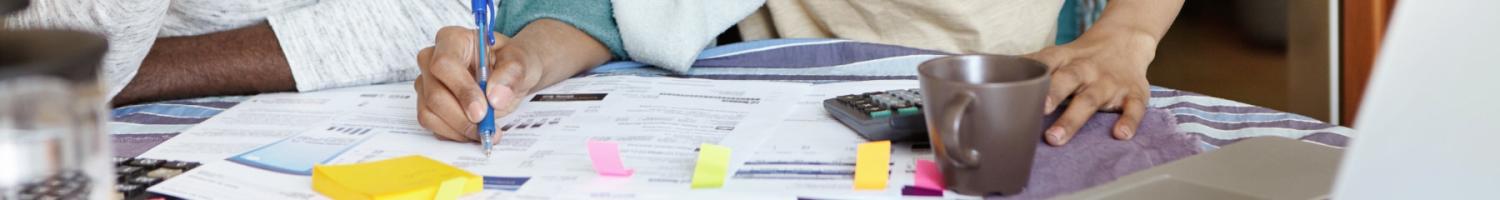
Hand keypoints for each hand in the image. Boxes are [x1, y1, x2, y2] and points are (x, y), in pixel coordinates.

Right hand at [414, 26, 543, 141]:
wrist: (510, 76)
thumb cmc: (511, 63)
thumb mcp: (521, 62)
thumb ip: (511, 75)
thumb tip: (495, 97)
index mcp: (452, 40)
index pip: (445, 64)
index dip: (462, 90)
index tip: (482, 111)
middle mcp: (432, 59)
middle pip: (435, 94)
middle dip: (462, 118)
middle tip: (486, 128)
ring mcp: (426, 83)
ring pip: (429, 112)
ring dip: (458, 129)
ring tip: (485, 131)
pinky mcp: (427, 103)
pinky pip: (432, 124)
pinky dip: (454, 133)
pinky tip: (473, 131)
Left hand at [1025, 28, 1157, 145]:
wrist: (1126, 40)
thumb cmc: (1084, 57)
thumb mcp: (1061, 55)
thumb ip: (1036, 67)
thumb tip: (1000, 74)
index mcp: (1067, 58)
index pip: (1048, 60)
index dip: (1035, 72)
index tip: (1020, 88)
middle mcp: (1087, 69)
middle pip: (1068, 80)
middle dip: (1052, 95)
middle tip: (1037, 112)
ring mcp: (1110, 82)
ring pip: (1091, 99)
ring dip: (1073, 119)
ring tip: (1056, 137)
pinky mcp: (1133, 94)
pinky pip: (1133, 108)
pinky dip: (1128, 121)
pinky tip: (1120, 134)